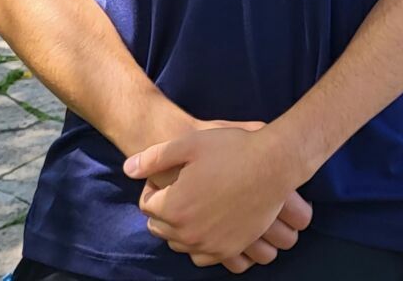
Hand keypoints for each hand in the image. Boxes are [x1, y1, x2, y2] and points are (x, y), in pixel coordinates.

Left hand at [127, 124, 305, 270]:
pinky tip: (207, 225)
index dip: (154, 188)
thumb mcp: (189, 144)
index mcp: (174, 207)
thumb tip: (128, 169)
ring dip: (180, 229)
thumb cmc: (232, 150)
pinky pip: (204, 257)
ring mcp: (211, 244)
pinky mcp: (231, 249)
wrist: (275, 164)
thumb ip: (153, 158)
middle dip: (164, 210)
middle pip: (161, 228)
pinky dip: (200, 244)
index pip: (147, 205)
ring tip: (193, 207)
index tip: (167, 177)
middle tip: (180, 190)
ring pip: (180, 245)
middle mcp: (189, 232)